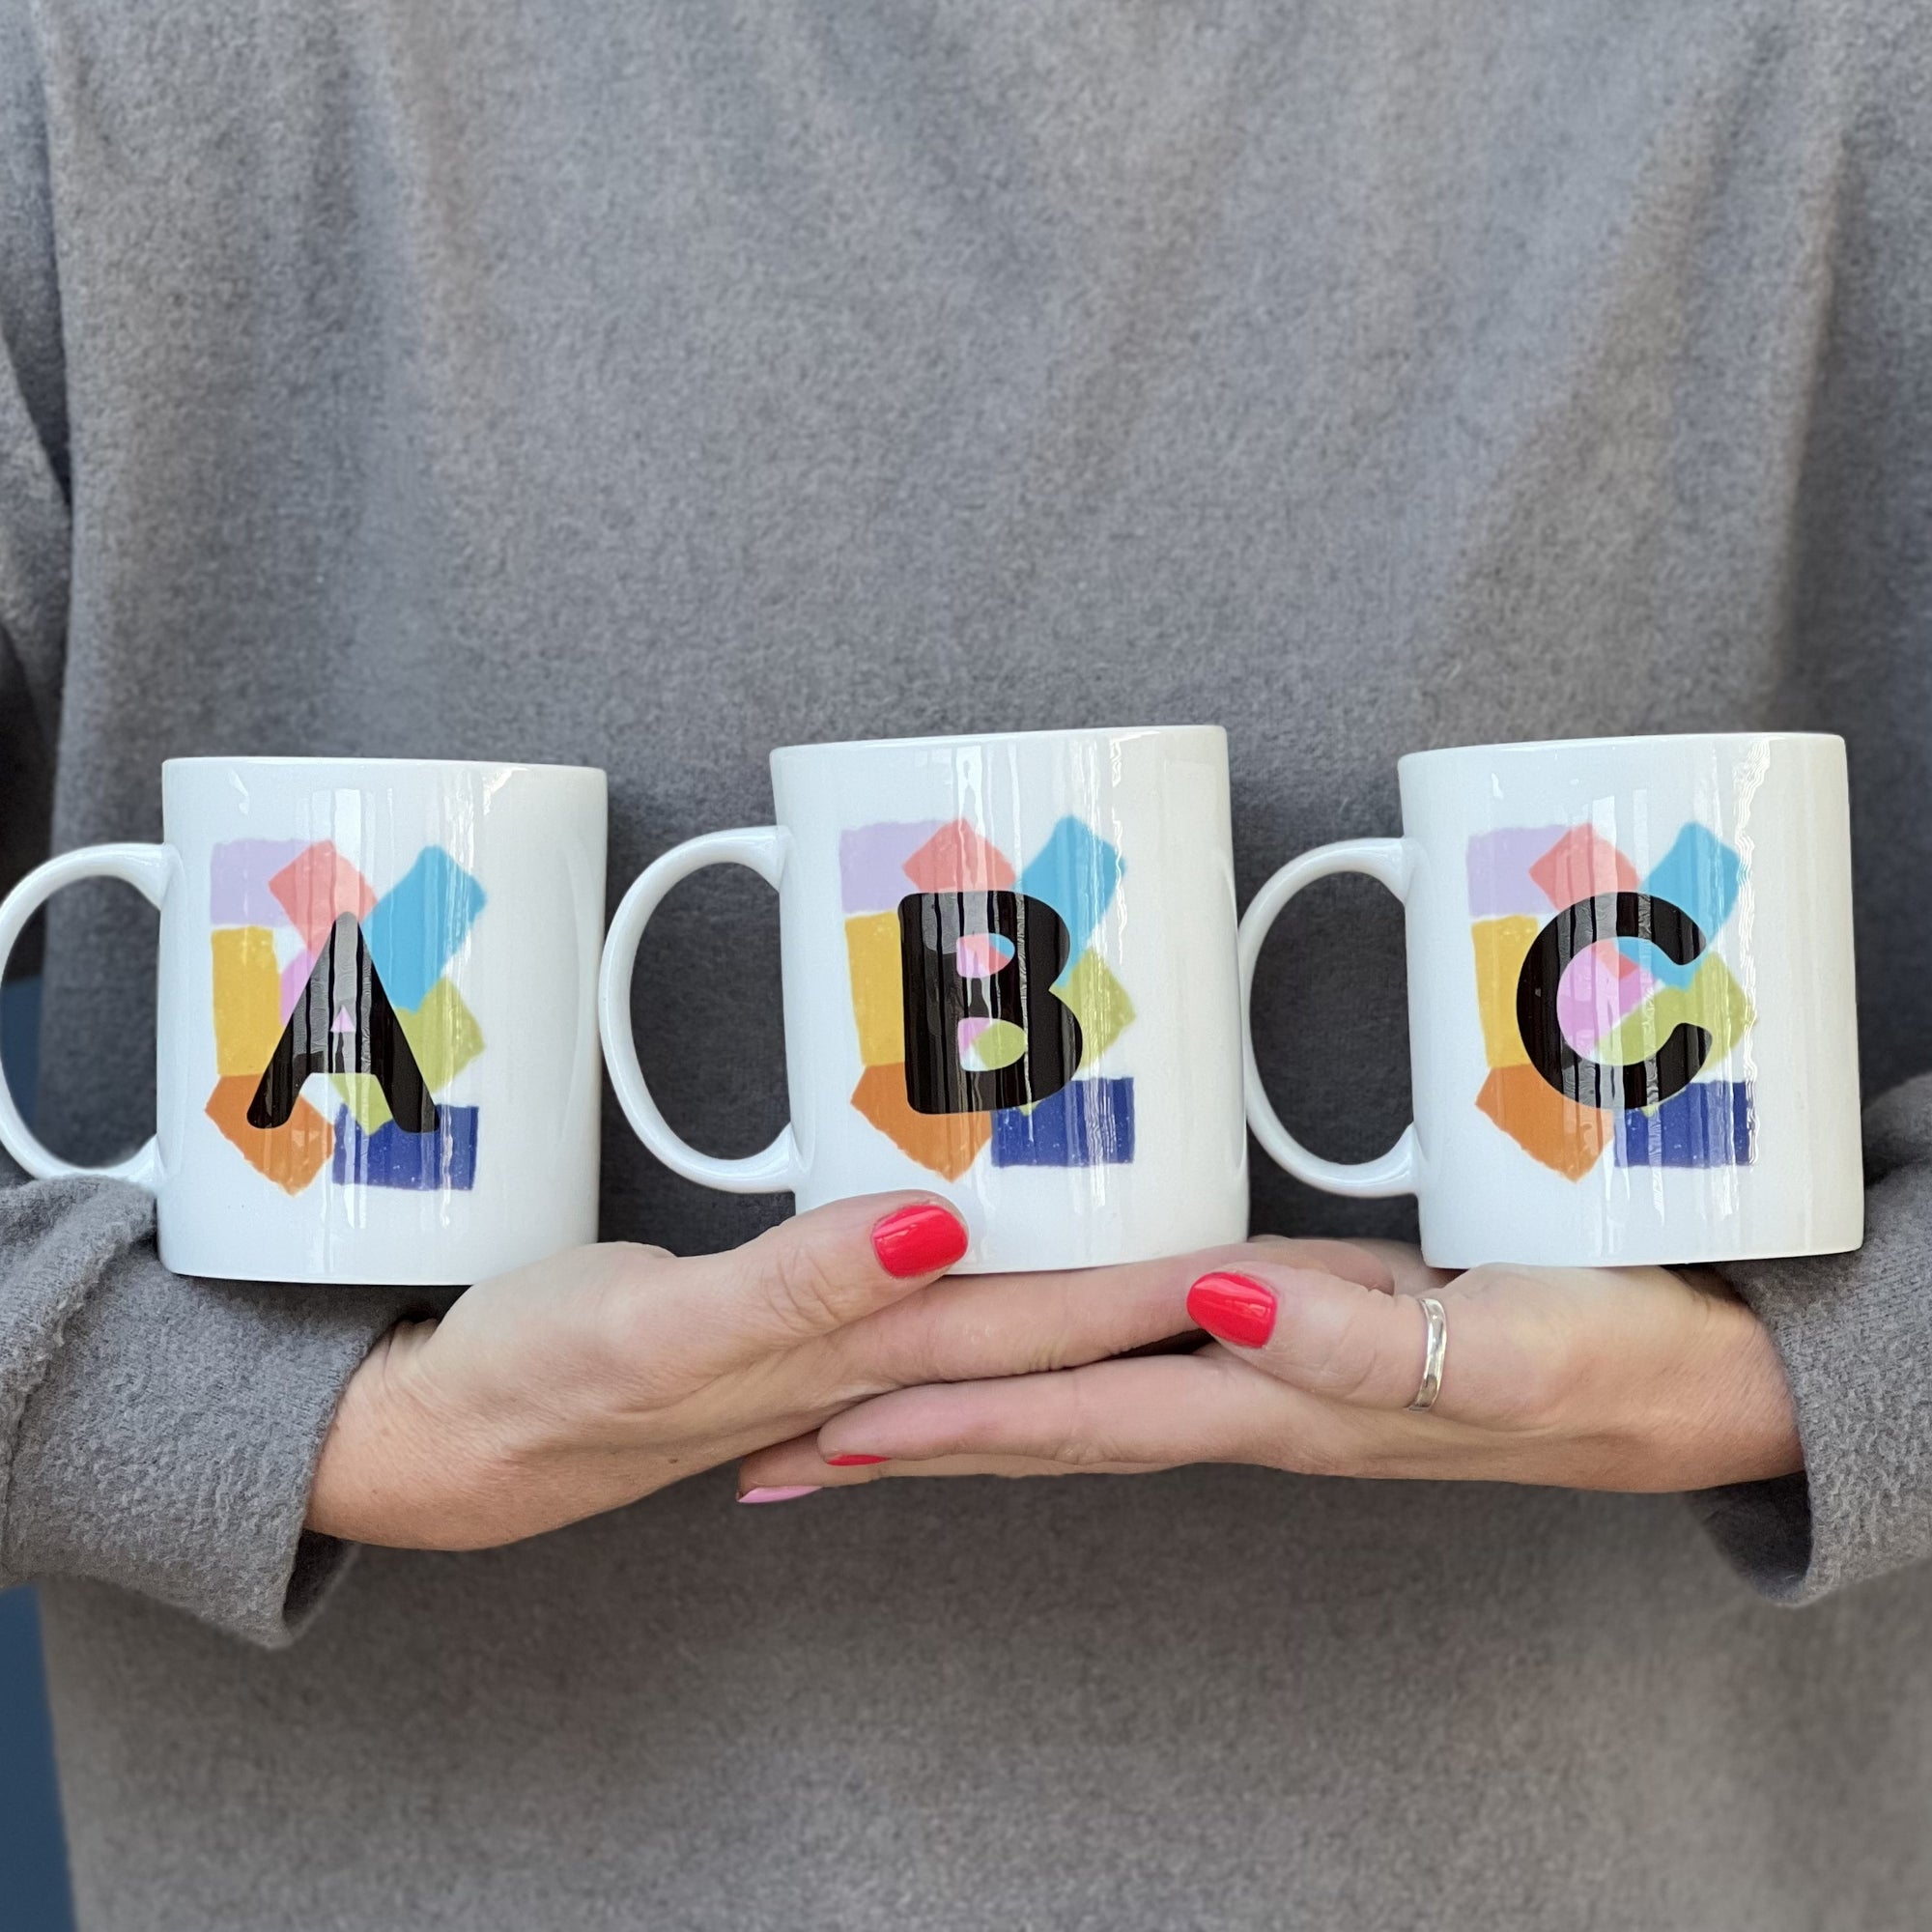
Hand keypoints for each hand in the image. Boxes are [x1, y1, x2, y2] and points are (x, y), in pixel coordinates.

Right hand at [306, 1195, 1244, 1548]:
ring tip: (1222, 1256)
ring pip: (1030, 1322)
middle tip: (1326, 1260)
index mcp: (874, 1358)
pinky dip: (1020, 1288)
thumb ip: (791, 1289)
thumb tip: (936, 1232)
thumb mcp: (650, 1333)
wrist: (456, 1436)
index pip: (1074, 1320)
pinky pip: (954, 1311)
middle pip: (1081, 1326)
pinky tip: (1036, 1263)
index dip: (1193, 1287)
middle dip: (1202, 1296)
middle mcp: (887, 1361)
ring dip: (1129, 1298)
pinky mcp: (815, 1327)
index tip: (1309, 1263)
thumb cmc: (542, 1387)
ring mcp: (857, 1353)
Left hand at [735, 1240, 1802, 1496]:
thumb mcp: (1503, 1356)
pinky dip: (1049, 1359)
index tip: (813, 1429)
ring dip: (953, 1411)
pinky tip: (1014, 1347)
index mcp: (1267, 1394)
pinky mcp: (1288, 1326)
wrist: (1678, 1375)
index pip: (1065, 1412)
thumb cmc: (1603, 1360)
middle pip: (1035, 1423)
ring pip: (1070, 1396)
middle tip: (770, 1450)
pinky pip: (1133, 1352)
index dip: (940, 1420)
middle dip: (901, 1438)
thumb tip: (1216, 1307)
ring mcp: (1257, 1365)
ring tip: (840, 1418)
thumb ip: (1359, 1345)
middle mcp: (1237, 1391)